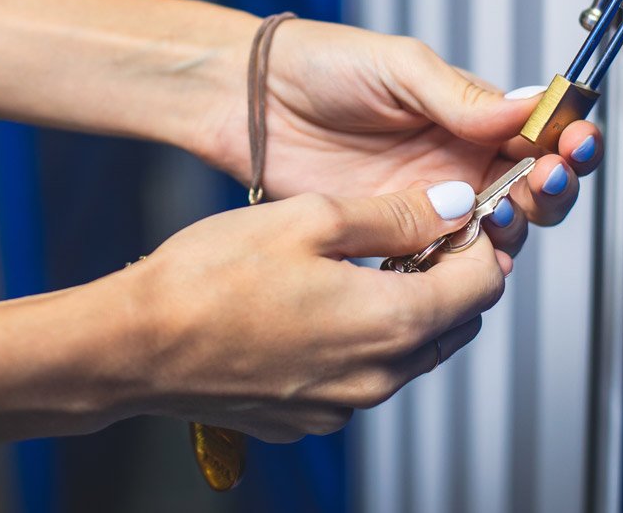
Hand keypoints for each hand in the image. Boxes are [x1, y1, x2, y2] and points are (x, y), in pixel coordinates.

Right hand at [116, 184, 503, 441]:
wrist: (138, 347)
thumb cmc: (210, 279)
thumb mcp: (311, 219)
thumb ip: (394, 214)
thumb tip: (453, 205)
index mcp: (392, 322)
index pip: (484, 284)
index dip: (477, 241)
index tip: (452, 214)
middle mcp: (379, 377)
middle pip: (455, 324)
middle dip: (447, 276)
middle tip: (408, 234)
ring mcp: (345, 405)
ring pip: (410, 353)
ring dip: (405, 309)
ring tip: (356, 265)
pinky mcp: (310, 417)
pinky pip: (362, 377)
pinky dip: (359, 342)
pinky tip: (315, 305)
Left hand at [203, 20, 601, 261]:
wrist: (249, 100)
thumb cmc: (317, 64)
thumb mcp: (397, 65)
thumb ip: (461, 95)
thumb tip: (526, 107)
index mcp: (469, 114)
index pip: (541, 134)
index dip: (569, 142)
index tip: (575, 146)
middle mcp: (456, 161)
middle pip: (533, 192)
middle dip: (552, 191)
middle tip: (543, 183)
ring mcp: (425, 201)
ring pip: (495, 233)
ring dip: (512, 230)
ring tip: (501, 215)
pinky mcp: (391, 233)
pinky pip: (440, 261)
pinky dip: (459, 266)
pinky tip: (461, 256)